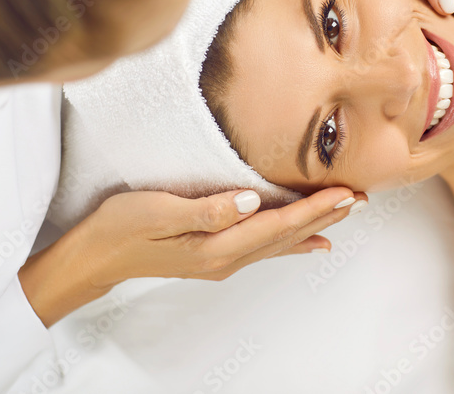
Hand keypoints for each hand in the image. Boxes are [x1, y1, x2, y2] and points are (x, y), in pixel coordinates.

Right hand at [19, 187, 365, 325]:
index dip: (313, 208)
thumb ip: (206, 208)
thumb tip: (248, 200)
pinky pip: (264, 247)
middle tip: (360, 200)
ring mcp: (220, 259)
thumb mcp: (158, 211)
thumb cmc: (120, 228)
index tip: (344, 193)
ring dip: (313, 226)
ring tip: (343, 215)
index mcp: (216, 246)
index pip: (277, 224)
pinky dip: (290, 241)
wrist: (93, 257)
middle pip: (286, 234)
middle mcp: (225, 258)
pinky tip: (306, 242)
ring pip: (279, 241)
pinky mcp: (212, 253)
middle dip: (325, 216)